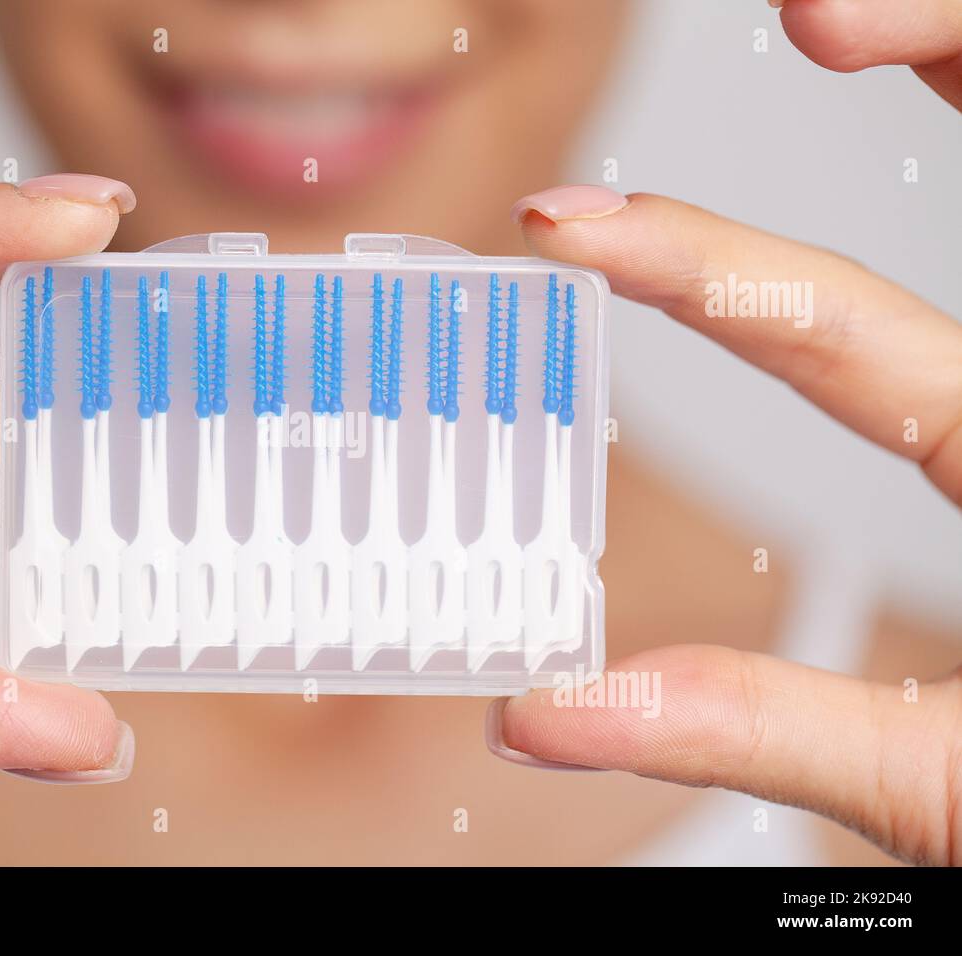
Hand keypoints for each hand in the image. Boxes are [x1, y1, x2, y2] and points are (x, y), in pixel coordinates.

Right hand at [491, 0, 961, 865]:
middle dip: (931, 46)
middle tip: (817, 7)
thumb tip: (555, 712)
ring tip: (858, 19)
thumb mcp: (948, 786)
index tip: (569, 224)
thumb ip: (758, 727)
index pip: (828, 327)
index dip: (686, 264)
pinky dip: (960, 178)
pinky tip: (950, 98)